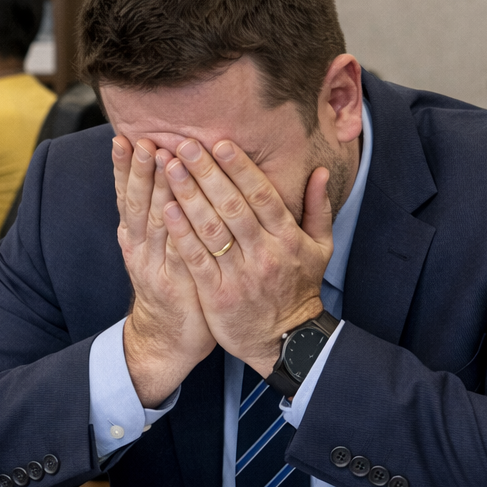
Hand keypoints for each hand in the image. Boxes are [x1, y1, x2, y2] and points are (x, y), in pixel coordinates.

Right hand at [114, 136, 215, 406]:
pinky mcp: (174, 285)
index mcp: (135, 237)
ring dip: (156, 189)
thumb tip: (160, 173)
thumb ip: (159, 215)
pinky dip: (175, 230)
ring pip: (155, 222)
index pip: (128, 195)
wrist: (169, 339)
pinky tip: (175, 209)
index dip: (125, 167)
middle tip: (141, 140)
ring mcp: (155, 267)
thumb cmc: (172, 285)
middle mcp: (140, 249)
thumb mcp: (159, 248)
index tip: (124, 137)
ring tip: (158, 159)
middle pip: (138, 203)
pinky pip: (177, 252)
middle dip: (139, 170)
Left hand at [161, 137, 331, 376]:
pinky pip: (197, 259)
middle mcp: (264, 254)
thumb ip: (318, 208)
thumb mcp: (320, 249)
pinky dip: (182, 233)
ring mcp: (240, 276)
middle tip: (185, 144)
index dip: (241, 168)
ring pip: (212, 229)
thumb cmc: (300, 289)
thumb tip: (320, 171)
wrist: (287, 343)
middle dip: (207, 173)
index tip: (220, 143)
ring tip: (169, 167)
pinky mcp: (218, 295)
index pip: (263, 196)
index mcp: (288, 239)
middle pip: (233, 207)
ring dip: (188, 195)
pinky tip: (166, 209)